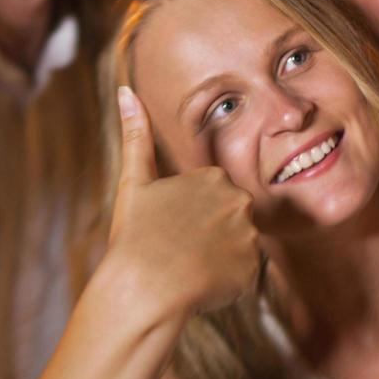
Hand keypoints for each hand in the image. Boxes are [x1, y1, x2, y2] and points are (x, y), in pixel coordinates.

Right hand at [104, 86, 260, 321]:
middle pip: (228, 221)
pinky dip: (225, 283)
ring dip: (217, 260)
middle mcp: (238, 202)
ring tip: (187, 269)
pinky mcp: (253, 270)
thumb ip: (136, 135)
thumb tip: (126, 91)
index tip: (171, 230)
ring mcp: (249, 236)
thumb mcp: (133, 181)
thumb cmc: (136, 235)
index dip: (190, 216)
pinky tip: (201, 285)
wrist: (145, 288)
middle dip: (209, 236)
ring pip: (235, 249)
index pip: (211, 198)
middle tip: (178, 251)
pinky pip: (242, 276)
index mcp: (213, 177)